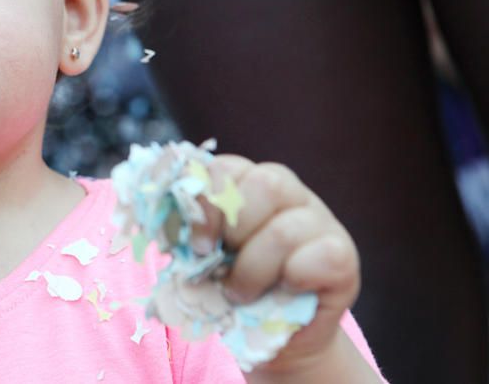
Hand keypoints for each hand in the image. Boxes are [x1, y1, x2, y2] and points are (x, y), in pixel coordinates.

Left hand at [192, 155, 361, 374]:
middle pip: (261, 184)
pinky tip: (285, 290)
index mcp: (246, 181)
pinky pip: (320, 257)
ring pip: (284, 229)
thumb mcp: (202, 254)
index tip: (194, 244)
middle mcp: (286, 190)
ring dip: (253, 270)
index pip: (223, 168)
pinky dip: (294, 279)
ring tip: (241, 292)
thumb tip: (156, 215)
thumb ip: (186, 229)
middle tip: (220, 264)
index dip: (204, 204)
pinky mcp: (343, 255)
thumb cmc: (231, 283)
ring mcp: (319, 219)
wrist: (271, 332)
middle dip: (233, 231)